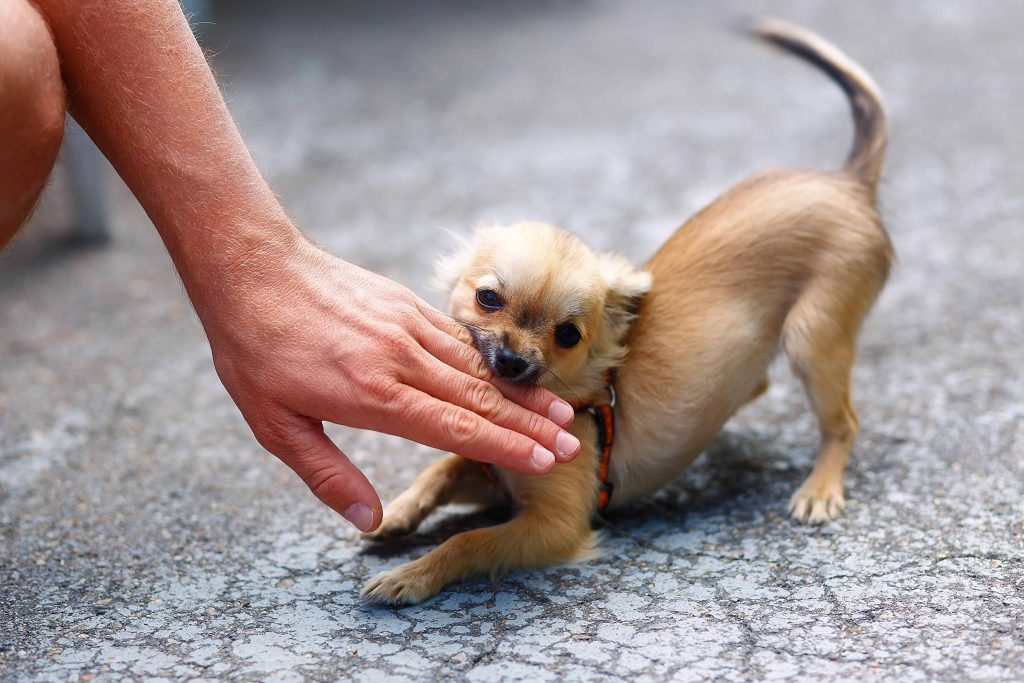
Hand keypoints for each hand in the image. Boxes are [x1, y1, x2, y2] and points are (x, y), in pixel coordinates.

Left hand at [198, 236, 578, 531]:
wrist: (253, 268)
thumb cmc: (256, 350)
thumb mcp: (275, 424)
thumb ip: (327, 475)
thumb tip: (368, 523)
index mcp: (372, 394)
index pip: (455, 427)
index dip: (504, 448)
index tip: (543, 461)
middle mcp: (401, 359)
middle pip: (480, 398)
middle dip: (530, 426)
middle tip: (571, 445)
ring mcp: (408, 327)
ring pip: (478, 367)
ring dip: (521, 394)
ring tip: (560, 412)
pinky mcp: (407, 305)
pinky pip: (459, 339)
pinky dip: (490, 363)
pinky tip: (511, 378)